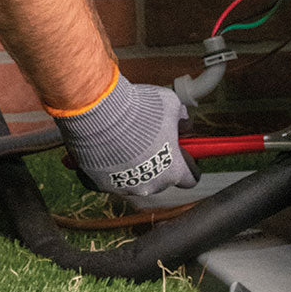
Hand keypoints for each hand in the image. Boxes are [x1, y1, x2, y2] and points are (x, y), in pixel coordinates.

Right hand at [53, 74, 199, 195]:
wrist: (100, 111)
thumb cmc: (138, 109)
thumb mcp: (171, 104)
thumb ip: (180, 117)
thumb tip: (182, 122)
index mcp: (173, 171)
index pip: (190, 178)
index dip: (187, 164)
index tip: (181, 153)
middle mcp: (151, 185)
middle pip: (160, 179)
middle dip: (157, 160)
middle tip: (148, 139)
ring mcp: (125, 187)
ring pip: (134, 179)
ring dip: (133, 164)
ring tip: (124, 140)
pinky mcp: (102, 184)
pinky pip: (110, 178)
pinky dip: (110, 166)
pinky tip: (107, 147)